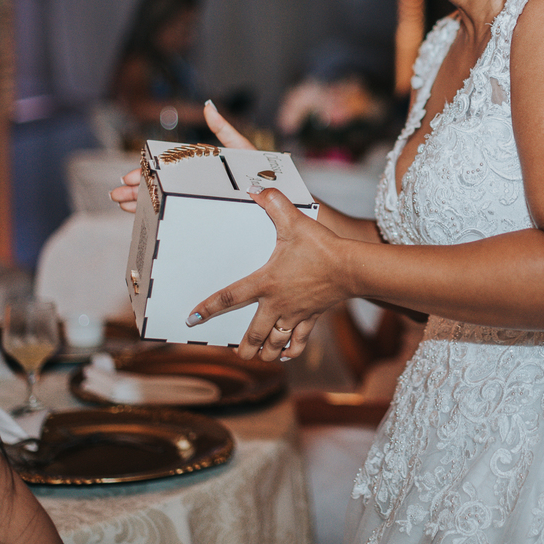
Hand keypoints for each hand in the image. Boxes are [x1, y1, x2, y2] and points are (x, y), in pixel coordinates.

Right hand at [109, 100, 254, 212]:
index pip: (167, 168)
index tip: (128, 176)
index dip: (147, 172)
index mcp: (200, 166)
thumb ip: (224, 130)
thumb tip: (208, 105)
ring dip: (141, 202)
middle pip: (161, 185)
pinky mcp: (206, 215)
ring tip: (122, 205)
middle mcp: (196, 182)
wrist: (276, 198)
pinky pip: (180, 214)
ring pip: (165, 199)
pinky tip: (143, 217)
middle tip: (116, 196)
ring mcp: (199, 198)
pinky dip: (160, 214)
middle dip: (137, 190)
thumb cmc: (259, 171)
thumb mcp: (241, 149)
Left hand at [186, 186, 347, 361]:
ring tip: (259, 357)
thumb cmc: (321, 246)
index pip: (230, 298)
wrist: (351, 268)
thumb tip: (257, 187)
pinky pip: (299, 341)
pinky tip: (285, 355)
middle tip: (237, 353)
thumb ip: (275, 203)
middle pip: (254, 334)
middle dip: (244, 347)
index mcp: (266, 282)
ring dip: (266, 352)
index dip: (208, 309)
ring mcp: (294, 313)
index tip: (192, 319)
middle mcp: (277, 303)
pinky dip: (291, 351)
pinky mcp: (312, 317)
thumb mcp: (295, 221)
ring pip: (275, 342)